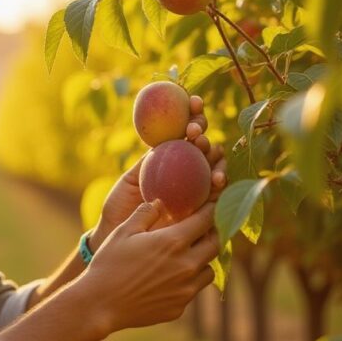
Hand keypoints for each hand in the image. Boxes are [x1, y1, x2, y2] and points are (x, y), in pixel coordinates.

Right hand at [79, 200, 219, 334]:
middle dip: (213, 234)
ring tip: (187, 254)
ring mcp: (185, 290)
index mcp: (173, 242)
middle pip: (216, 244)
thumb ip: (145, 213)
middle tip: (204, 228)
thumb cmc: (108, 263)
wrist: (100, 305)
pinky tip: (169, 278)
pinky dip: (187, 281)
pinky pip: (192, 290)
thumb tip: (160, 202)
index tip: (213, 202)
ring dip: (202, 260)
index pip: (206, 219)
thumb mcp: (123, 231)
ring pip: (209, 270)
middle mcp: (186, 266)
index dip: (212, 208)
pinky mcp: (179, 307)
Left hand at [90, 95, 226, 248]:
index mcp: (165, 157)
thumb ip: (146, 162)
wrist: (122, 240)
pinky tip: (218, 180)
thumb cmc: (120, 208)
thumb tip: (164, 136)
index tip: (192, 101)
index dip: (190, 111)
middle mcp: (183, 169)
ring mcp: (195, 187)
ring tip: (205, 152)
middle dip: (202, 128)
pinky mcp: (204, 208)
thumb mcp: (129, 180)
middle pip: (201, 141)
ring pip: (213, 162)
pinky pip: (218, 192)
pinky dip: (221, 182)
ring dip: (214, 153)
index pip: (180, 128)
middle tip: (194, 132)